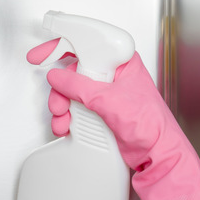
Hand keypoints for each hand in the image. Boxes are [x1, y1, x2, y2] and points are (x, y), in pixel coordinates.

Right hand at [27, 39, 199, 199]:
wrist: (158, 155)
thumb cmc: (150, 126)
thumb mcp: (109, 100)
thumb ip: (79, 86)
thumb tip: (58, 77)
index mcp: (121, 62)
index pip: (87, 43)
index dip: (61, 45)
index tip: (41, 54)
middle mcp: (113, 75)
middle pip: (74, 71)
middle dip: (61, 89)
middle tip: (58, 101)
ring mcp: (106, 94)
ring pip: (71, 91)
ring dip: (62, 106)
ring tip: (63, 119)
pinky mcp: (101, 111)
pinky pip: (75, 108)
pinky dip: (67, 117)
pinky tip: (67, 126)